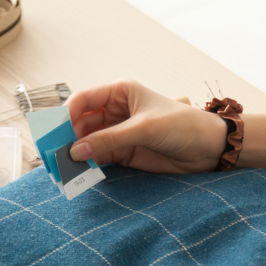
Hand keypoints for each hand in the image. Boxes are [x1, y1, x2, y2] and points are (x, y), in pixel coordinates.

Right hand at [66, 80, 226, 173]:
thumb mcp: (145, 129)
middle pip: (81, 123)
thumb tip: (76, 151)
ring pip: (88, 142)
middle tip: (55, 156)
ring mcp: (119, 132)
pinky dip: (89, 165)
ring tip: (64, 169)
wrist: (210, 148)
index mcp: (120, 92)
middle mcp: (116, 110)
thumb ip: (110, 140)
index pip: (83, 100)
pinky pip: (100, 157)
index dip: (67, 116)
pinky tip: (80, 173)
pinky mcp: (124, 153)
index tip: (57, 134)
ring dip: (76, 154)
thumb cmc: (183, 126)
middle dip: (68, 138)